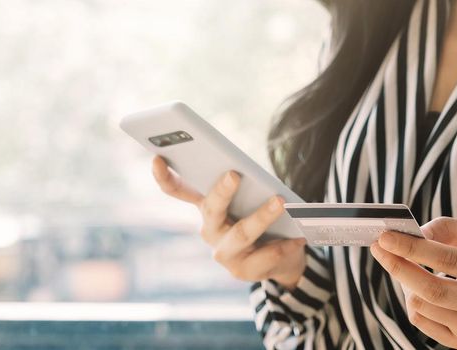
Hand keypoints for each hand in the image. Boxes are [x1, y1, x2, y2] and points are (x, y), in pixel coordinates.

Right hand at [151, 156, 306, 288]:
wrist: (283, 257)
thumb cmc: (263, 218)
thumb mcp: (252, 198)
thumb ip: (246, 184)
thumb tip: (248, 170)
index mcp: (206, 207)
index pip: (177, 191)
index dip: (164, 176)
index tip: (157, 157)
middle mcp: (209, 230)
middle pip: (211, 209)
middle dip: (221, 192)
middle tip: (234, 174)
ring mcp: (224, 254)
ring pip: (242, 233)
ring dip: (262, 216)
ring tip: (281, 202)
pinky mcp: (243, 272)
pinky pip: (265, 257)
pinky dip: (284, 245)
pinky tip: (299, 236)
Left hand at [370, 217, 456, 347]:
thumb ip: (443, 228)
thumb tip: (412, 235)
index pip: (448, 259)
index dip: (413, 248)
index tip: (385, 237)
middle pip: (433, 290)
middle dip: (399, 268)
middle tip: (378, 249)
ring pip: (422, 307)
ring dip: (405, 284)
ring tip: (409, 269)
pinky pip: (420, 321)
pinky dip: (412, 302)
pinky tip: (421, 292)